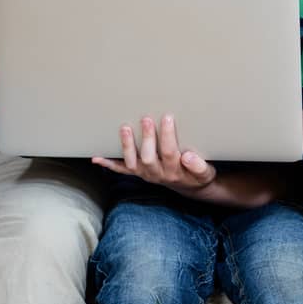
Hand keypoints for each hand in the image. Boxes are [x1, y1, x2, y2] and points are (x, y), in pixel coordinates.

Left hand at [92, 115, 217, 199]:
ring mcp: (146, 174)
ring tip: (125, 128)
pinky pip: (122, 170)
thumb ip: (198, 165)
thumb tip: (187, 156)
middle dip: (146, 138)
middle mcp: (158, 174)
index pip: (170, 152)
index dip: (167, 135)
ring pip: (133, 163)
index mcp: (176, 171)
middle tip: (146, 119)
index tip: (167, 117)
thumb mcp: (205, 171)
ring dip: (127, 146)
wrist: (190, 186)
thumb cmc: (198, 174)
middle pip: (149, 157)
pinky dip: (109, 164)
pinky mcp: (139, 173)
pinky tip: (97, 157)